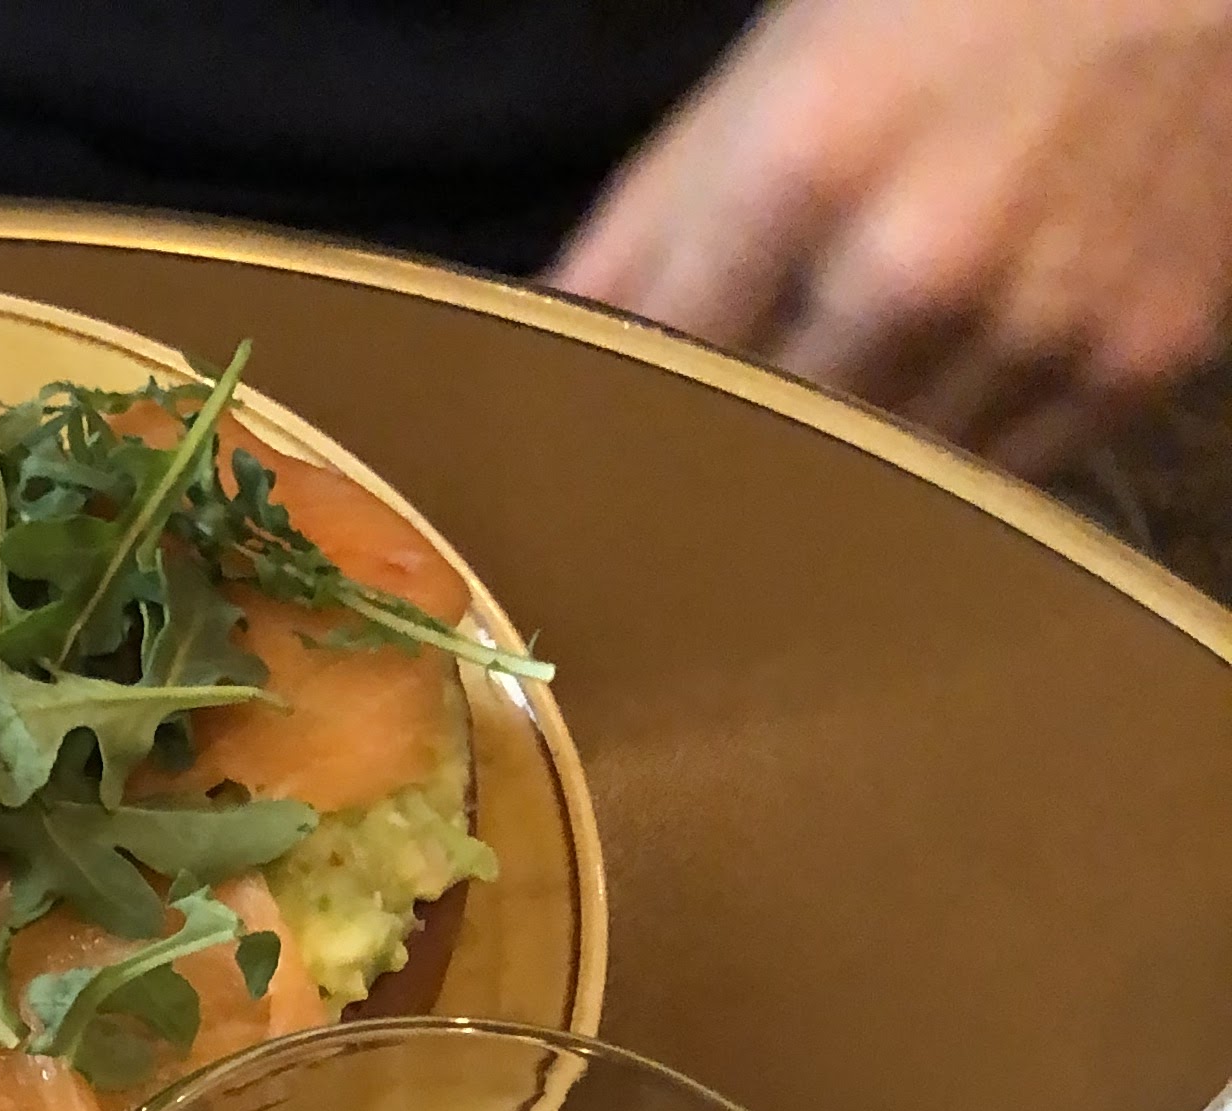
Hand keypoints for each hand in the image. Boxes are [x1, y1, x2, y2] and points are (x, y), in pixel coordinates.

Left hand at [551, 0, 1231, 474]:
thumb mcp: (781, 71)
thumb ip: (648, 221)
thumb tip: (534, 339)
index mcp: (807, 163)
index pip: (660, 379)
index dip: (624, 427)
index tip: (600, 464)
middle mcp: (920, 263)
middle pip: (762, 453)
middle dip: (727, 464)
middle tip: (714, 463)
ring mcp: (1034, 323)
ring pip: (878, 487)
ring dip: (842, 474)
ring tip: (845, 418)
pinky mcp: (1128, 363)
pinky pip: (996, 480)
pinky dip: (954, 463)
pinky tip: (948, 393)